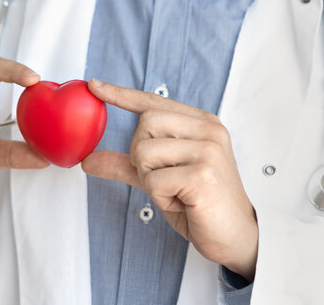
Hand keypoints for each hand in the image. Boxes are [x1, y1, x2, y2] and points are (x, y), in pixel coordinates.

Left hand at [82, 79, 258, 280]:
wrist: (235, 236)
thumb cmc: (200, 205)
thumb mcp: (159, 179)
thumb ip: (127, 165)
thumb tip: (88, 159)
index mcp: (201, 124)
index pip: (154, 102)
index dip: (122, 94)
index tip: (95, 85)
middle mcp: (208, 130)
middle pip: (144, 124)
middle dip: (140, 156)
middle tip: (162, 178)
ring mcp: (208, 151)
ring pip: (144, 152)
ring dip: (149, 180)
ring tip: (175, 192)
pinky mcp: (203, 175)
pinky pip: (154, 180)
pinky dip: (159, 197)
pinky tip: (182, 203)